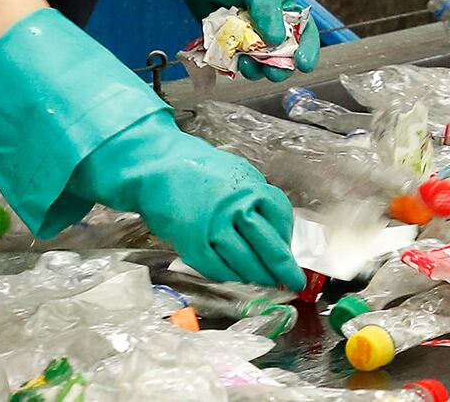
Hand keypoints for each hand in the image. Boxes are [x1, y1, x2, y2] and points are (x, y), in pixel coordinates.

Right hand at [80, 113, 304, 286]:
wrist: (156, 167)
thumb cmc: (197, 169)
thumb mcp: (236, 173)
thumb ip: (255, 197)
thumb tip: (274, 227)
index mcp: (250, 188)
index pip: (281, 219)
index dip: (287, 239)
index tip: (290, 250)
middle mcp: (235, 209)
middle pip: (268, 246)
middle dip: (283, 269)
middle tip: (293, 282)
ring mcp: (214, 228)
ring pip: (245, 262)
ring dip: (258, 276)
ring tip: (266, 283)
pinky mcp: (192, 244)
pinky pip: (217, 268)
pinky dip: (230, 276)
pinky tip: (238, 278)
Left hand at [145, 0, 321, 78]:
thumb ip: (268, 13)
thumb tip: (275, 41)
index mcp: (287, 14)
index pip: (306, 36)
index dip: (308, 51)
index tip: (304, 65)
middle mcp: (271, 29)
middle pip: (283, 57)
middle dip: (278, 67)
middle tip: (269, 70)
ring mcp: (250, 38)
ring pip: (259, 65)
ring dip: (254, 69)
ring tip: (243, 61)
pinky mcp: (229, 43)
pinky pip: (236, 62)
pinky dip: (234, 65)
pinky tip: (229, 59)